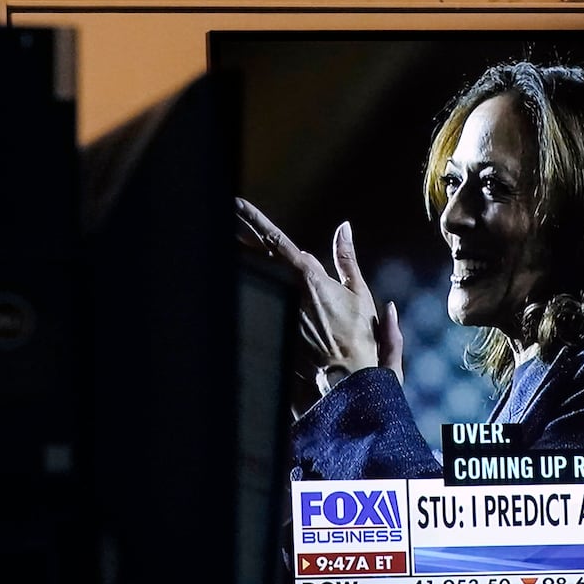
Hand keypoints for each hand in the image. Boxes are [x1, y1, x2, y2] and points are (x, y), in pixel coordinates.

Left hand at [235, 198, 391, 383]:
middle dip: (239, 234)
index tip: (235, 204)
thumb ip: (347, 258)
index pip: (274, 240)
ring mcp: (276, 309)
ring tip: (226, 245)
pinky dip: (248, 289)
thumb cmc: (360, 337)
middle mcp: (286, 290)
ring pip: (253, 278)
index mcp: (307, 277)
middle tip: (223, 216)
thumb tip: (344, 227)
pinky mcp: (272, 328)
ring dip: (240, 260)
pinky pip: (257, 302)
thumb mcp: (360, 294)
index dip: (252, 220)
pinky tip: (238, 282)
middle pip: (255, 255)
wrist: (347, 380)